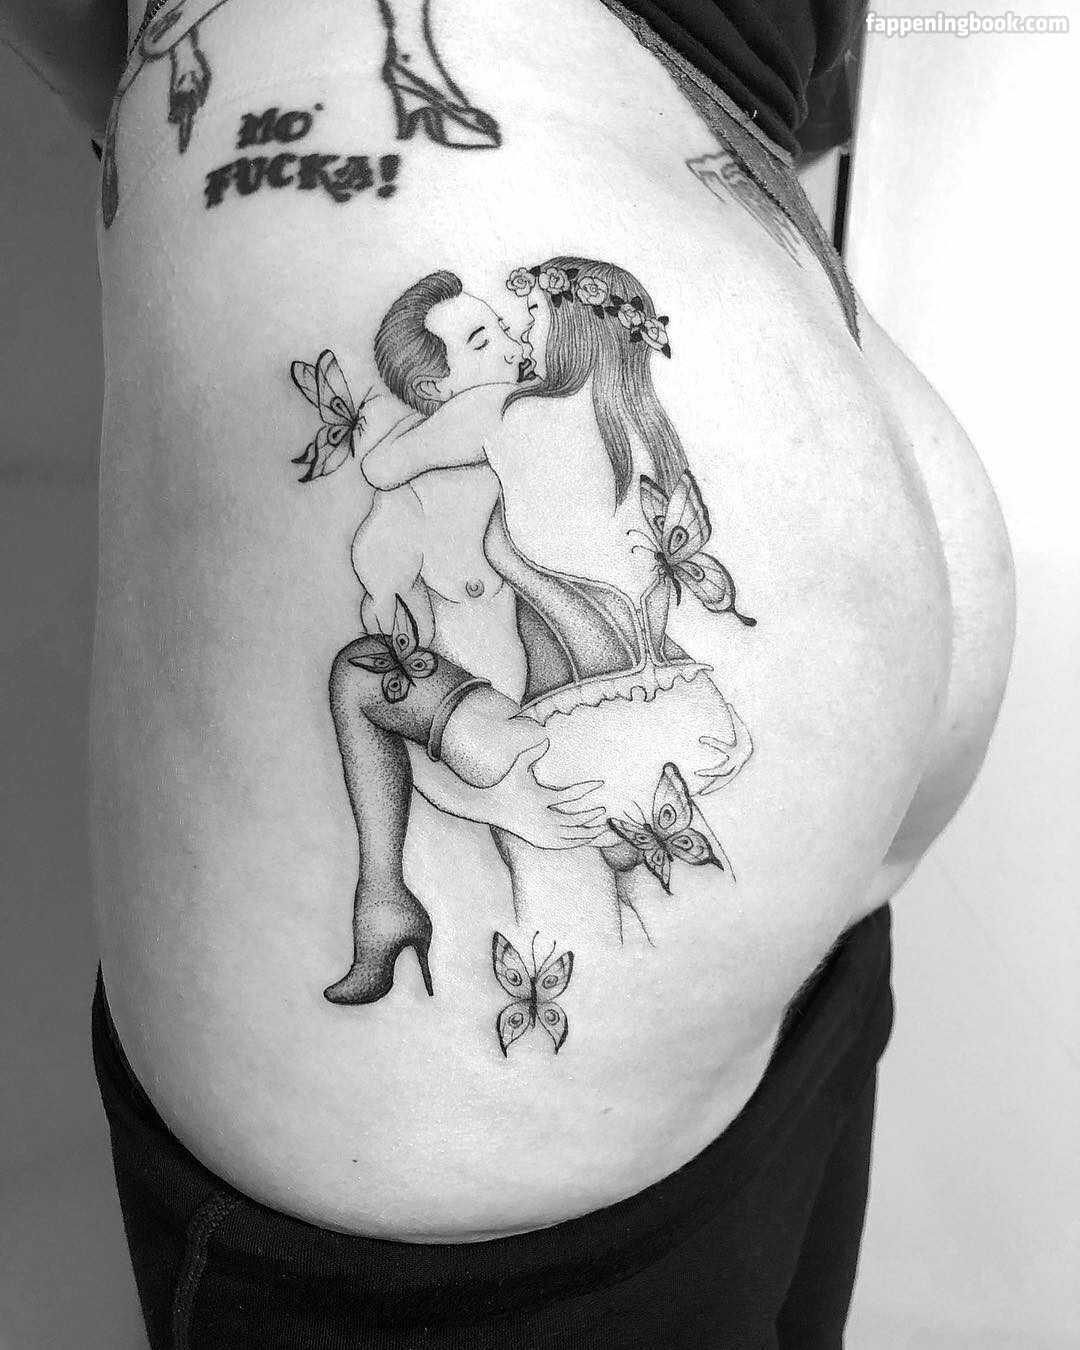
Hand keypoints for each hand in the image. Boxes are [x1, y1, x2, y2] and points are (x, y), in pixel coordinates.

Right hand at [484, 739, 608, 849]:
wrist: (489, 808)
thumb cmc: (506, 784)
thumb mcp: (517, 766)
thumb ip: (532, 752)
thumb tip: (546, 737)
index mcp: (539, 799)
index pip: (569, 794)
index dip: (587, 788)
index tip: (600, 783)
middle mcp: (541, 818)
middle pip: (574, 820)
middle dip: (591, 815)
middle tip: (604, 810)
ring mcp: (540, 833)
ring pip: (571, 836)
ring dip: (588, 832)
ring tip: (602, 826)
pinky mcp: (540, 842)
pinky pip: (564, 844)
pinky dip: (578, 841)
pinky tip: (589, 836)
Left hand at [694, 704, 753, 794]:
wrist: (753, 751)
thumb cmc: (744, 738)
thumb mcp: (740, 727)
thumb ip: (734, 716)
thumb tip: (728, 702)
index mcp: (735, 752)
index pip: (723, 747)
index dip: (712, 742)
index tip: (700, 739)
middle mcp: (735, 764)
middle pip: (723, 771)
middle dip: (711, 773)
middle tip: (697, 773)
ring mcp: (733, 771)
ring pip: (721, 782)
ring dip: (710, 788)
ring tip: (698, 795)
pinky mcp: (730, 775)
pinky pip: (720, 783)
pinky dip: (712, 789)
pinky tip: (702, 794)